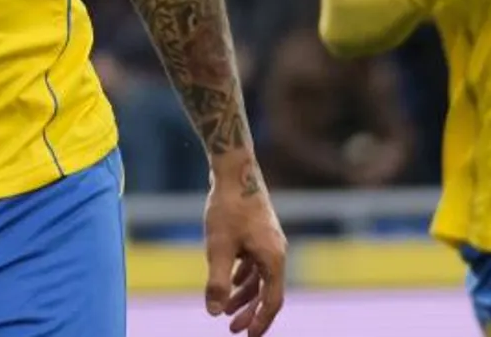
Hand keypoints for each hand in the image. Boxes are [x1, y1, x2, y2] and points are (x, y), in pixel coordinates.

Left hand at [203, 158, 286, 334]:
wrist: (234, 171)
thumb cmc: (228, 208)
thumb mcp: (219, 248)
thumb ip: (218, 282)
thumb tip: (214, 313)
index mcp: (273, 259)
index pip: (272, 301)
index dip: (260, 321)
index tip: (247, 336)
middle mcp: (276, 252)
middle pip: (268, 292)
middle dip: (251, 313)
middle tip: (233, 330)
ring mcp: (268, 242)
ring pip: (260, 279)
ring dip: (245, 296)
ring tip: (226, 312)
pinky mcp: (258, 234)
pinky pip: (254, 265)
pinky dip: (243, 278)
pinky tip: (230, 283)